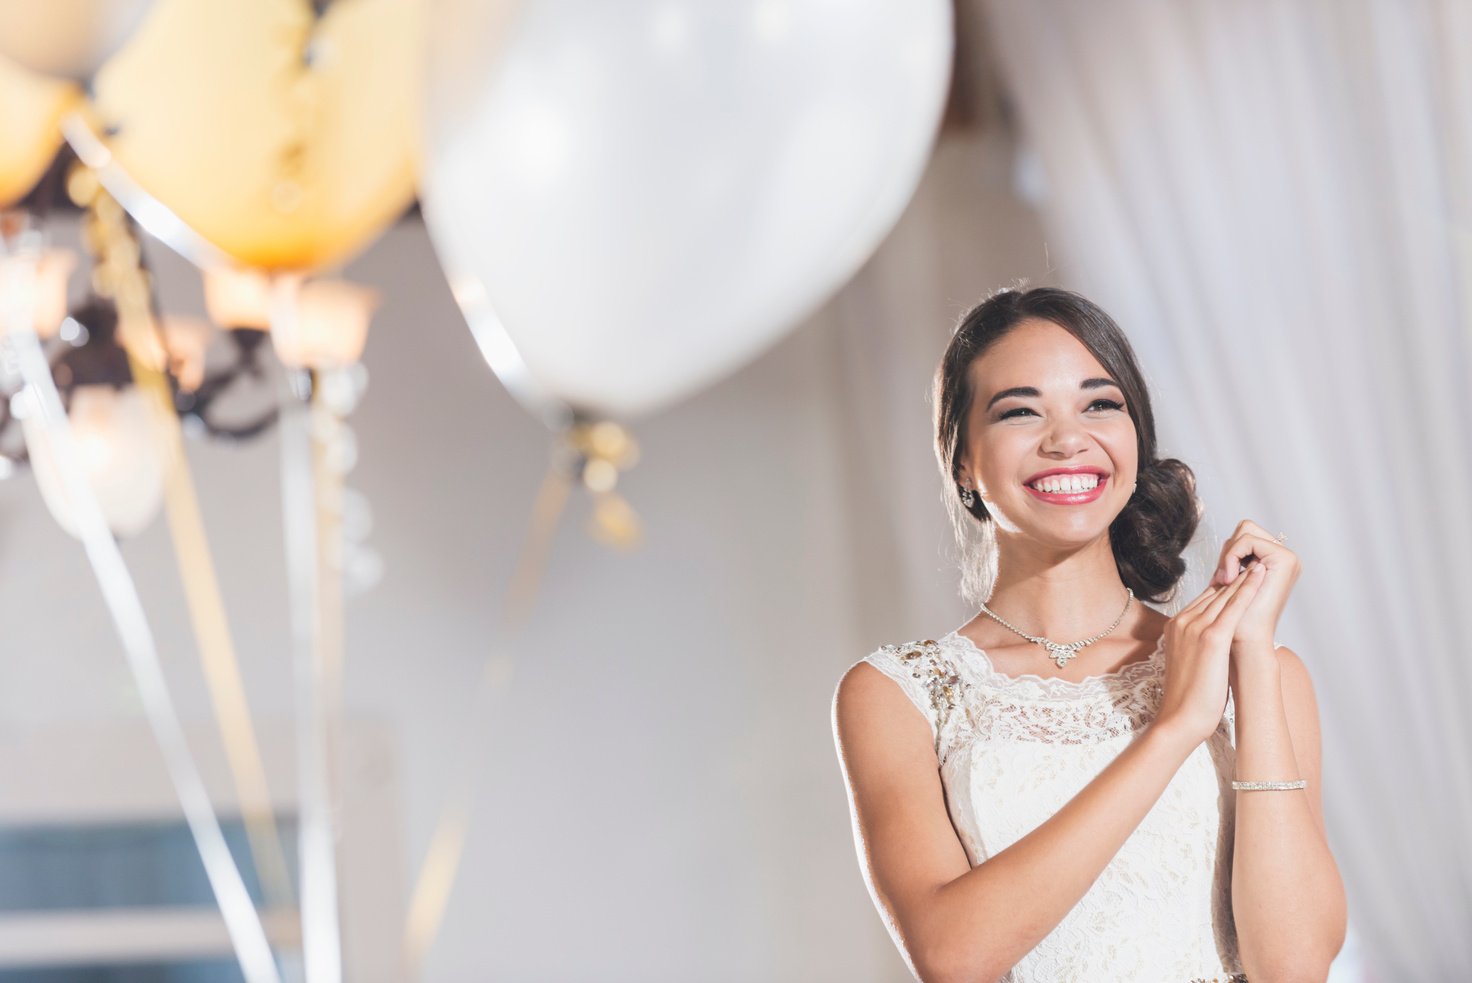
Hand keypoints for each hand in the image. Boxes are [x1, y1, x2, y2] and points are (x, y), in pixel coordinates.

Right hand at [1155, 562, 1267, 744]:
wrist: (1179, 717)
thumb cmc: (1186, 697)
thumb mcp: (1187, 661)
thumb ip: (1196, 644)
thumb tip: (1214, 642)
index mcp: (1176, 626)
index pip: (1202, 598)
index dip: (1223, 587)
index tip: (1239, 577)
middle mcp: (1183, 621)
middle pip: (1213, 592)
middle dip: (1234, 577)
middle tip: (1253, 562)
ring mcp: (1195, 627)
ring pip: (1224, 594)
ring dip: (1243, 576)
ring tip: (1259, 561)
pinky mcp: (1212, 637)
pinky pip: (1233, 607)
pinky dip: (1248, 588)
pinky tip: (1259, 576)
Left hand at [1210, 518, 1299, 653]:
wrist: (1246, 640)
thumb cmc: (1235, 617)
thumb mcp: (1232, 584)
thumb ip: (1233, 563)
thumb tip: (1225, 543)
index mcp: (1275, 562)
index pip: (1243, 535)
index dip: (1226, 553)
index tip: (1218, 581)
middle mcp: (1285, 557)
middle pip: (1246, 527)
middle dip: (1228, 551)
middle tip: (1222, 580)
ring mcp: (1288, 558)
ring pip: (1245, 531)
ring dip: (1228, 555)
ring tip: (1225, 582)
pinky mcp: (1285, 559)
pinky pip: (1247, 540)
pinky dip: (1232, 556)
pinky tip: (1229, 580)